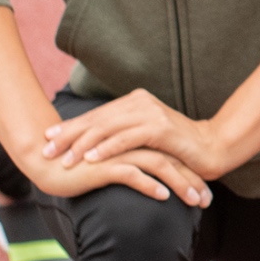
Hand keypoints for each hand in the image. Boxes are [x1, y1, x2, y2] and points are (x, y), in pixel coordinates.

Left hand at [29, 91, 223, 205]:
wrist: (212, 147)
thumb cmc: (178, 148)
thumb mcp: (146, 138)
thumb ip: (124, 135)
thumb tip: (95, 145)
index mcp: (134, 102)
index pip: (96, 115)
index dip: (71, 127)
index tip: (48, 139)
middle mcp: (139, 102)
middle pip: (96, 119)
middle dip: (69, 136)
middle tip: (47, 150)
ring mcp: (150, 113)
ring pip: (107, 128)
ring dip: (83, 145)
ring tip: (65, 159)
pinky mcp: (160, 128)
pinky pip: (126, 139)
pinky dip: (106, 149)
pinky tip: (91, 159)